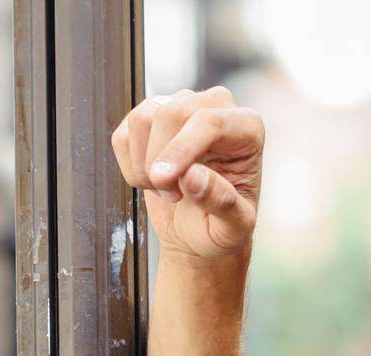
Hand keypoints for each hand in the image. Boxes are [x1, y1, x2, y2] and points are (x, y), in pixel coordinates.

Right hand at [111, 86, 263, 264]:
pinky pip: (123, 135)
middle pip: (172, 113)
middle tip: (172, 196)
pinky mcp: (149, 119)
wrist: (198, 232)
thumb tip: (193, 175)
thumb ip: (222, 203)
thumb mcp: (233, 228)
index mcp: (247, 129)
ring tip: (168, 191)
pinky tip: (152, 183)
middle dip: (161, 160)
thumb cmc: (222, 228)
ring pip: (143, 118)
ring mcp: (180, 108)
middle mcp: (216, 108)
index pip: (209, 121)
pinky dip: (130, 166)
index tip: (162, 180)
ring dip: (145, 165)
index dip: (181, 149)